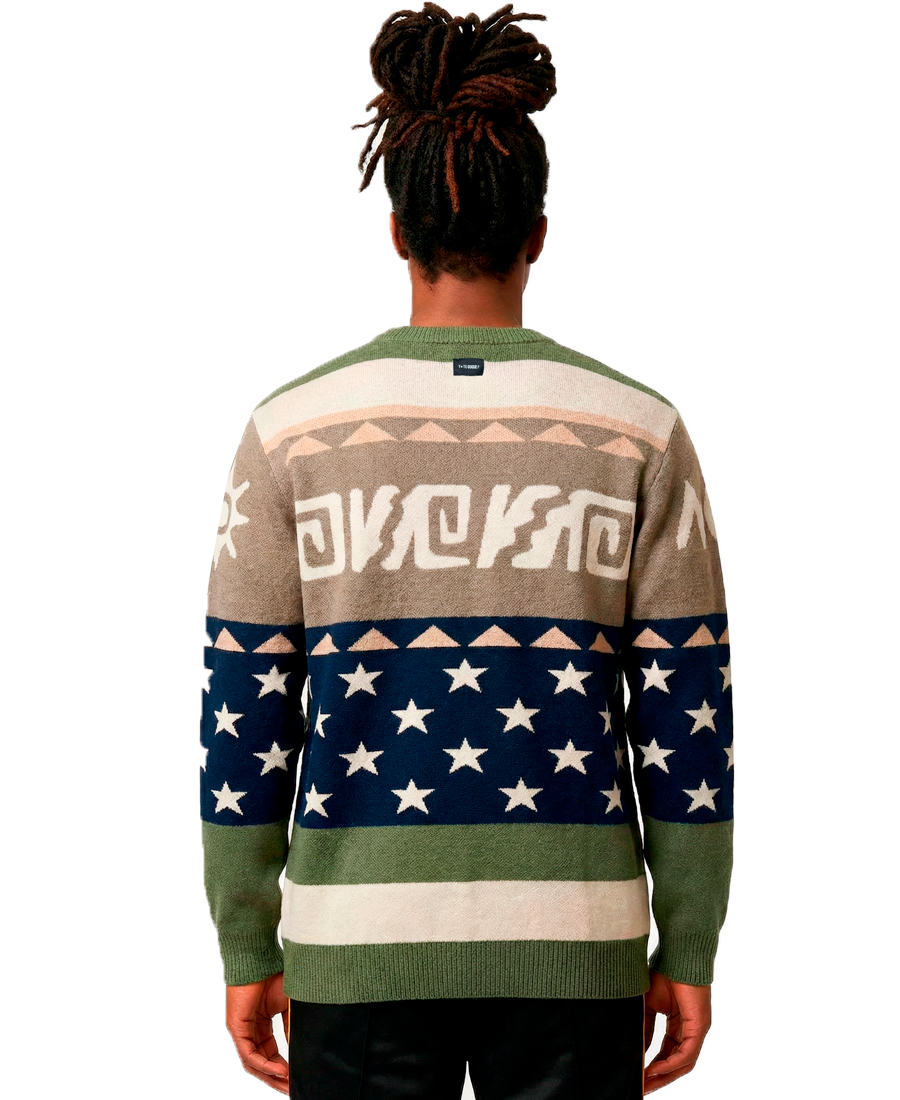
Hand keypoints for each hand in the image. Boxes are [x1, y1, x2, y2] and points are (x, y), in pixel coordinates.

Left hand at [225, 972, 289, 1093]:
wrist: (259, 957)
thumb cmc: (273, 973)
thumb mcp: (288, 1005)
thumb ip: (291, 1026)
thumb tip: (300, 1049)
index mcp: (261, 1024)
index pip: (270, 1053)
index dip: (283, 1067)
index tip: (297, 1076)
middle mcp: (249, 1030)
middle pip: (261, 1062)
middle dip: (277, 1078)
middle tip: (292, 1088)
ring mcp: (241, 1030)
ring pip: (254, 1062)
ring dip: (270, 1076)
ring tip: (287, 1084)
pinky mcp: (236, 1027)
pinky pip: (249, 1054)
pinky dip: (264, 1064)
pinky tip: (279, 1070)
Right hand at [642, 971, 710, 1092]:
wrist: (677, 956)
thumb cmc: (664, 973)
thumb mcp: (649, 1005)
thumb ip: (645, 1027)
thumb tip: (637, 1047)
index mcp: (680, 1024)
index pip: (668, 1053)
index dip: (654, 1066)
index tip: (638, 1076)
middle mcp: (691, 1030)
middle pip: (676, 1063)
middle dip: (658, 1077)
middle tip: (641, 1088)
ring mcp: (697, 1030)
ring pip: (682, 1063)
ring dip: (664, 1075)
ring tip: (646, 1083)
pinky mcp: (700, 1027)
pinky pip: (686, 1054)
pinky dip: (670, 1063)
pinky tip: (655, 1069)